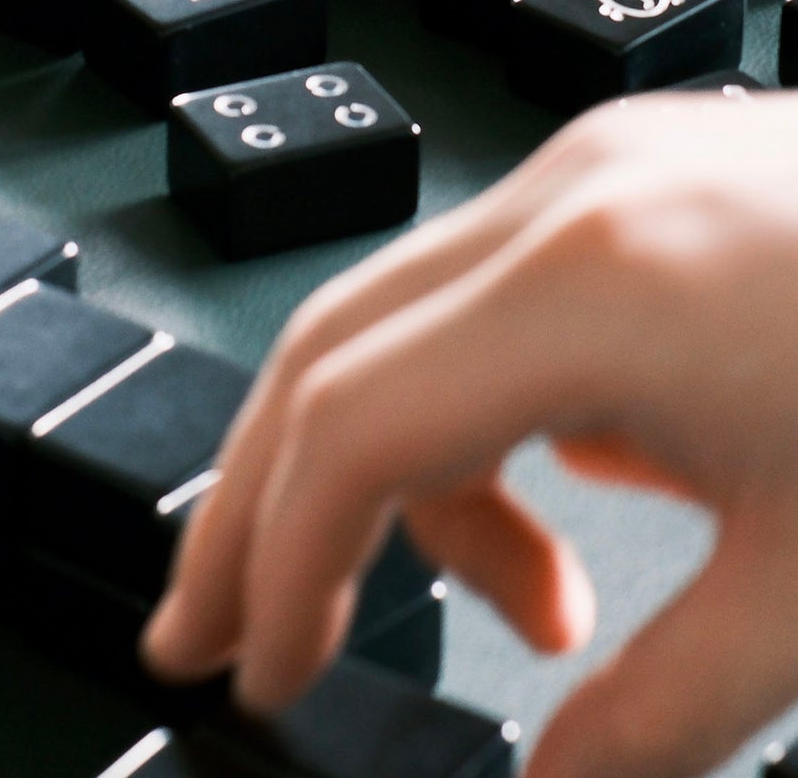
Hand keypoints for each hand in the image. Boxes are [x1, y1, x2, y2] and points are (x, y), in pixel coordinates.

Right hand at [142, 91, 797, 777]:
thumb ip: (656, 710)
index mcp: (590, 287)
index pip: (353, 423)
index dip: (280, 561)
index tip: (257, 675)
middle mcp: (563, 195)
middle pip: (332, 343)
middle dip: (261, 496)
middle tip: (220, 630)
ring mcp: (598, 166)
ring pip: (408, 310)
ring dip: (405, 461)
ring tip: (527, 608)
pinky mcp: (640, 173)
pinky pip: (498, 288)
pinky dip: (492, 401)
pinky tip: (596, 484)